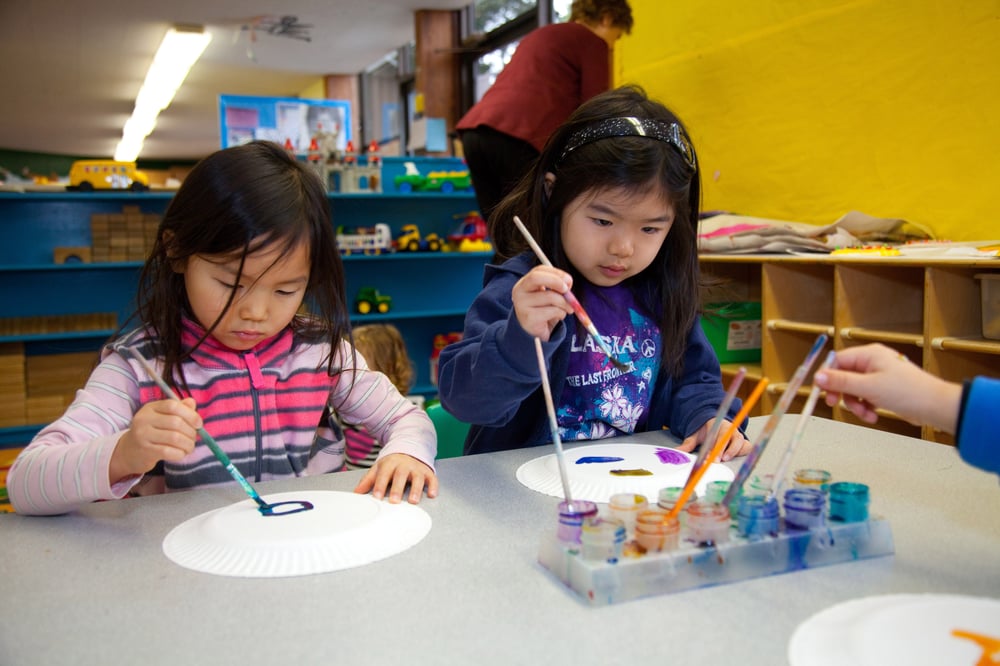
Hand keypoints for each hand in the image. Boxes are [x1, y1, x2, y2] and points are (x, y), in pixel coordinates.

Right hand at [109, 398, 200, 483]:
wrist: (129, 451)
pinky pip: (169, 452)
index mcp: (150, 408)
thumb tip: (192, 402)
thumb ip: (179, 409)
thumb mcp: (163, 417)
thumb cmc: (152, 432)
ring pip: (174, 438)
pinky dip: (180, 453)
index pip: (172, 406)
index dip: (190, 414)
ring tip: (189, 446)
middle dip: (191, 432)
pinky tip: (181, 453)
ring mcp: (142, 435)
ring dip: (188, 444)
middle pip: (176, 422)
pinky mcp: (145, 451)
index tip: (199, 424)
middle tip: (194, 438)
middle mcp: (144, 419)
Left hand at [354, 453, 438, 503]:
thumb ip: (368, 480)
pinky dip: (433, 486)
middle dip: (397, 489)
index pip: (384, 475)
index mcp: (390, 464)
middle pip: (401, 476)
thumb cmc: (392, 464)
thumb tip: (356, 493)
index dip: (380, 485)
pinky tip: (432, 495)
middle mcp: (404, 465)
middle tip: (394, 501)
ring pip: (417, 478)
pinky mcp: (428, 472)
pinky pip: (432, 478)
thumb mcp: (378, 468)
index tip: (376, 497)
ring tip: (413, 501)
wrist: (409, 449)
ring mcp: (417, 468)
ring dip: (416, 490)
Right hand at [511, 266, 574, 339]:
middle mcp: (520, 292)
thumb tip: (567, 282)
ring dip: (564, 303)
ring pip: (550, 297)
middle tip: (567, 290)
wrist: (532, 333)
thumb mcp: (548, 295)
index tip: (568, 281)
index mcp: (524, 283)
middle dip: (556, 281)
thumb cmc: (542, 310)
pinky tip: (558, 317)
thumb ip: (556, 287)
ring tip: (566, 309)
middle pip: (537, 278)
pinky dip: (561, 313)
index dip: (556, 273)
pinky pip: (552, 311)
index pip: (539, 270)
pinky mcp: (529, 318)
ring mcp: (522, 305)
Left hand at [677, 418, 750, 461]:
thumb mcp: (696, 435)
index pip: (717, 435)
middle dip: (723, 450)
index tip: (709, 456)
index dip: (714, 446)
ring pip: (740, 442)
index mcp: (718, 424)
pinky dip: (742, 452)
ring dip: (734, 451)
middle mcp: (729, 429)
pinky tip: (735, 459)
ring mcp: (738, 435)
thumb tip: (677, 452)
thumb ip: (687, 444)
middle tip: (716, 460)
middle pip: (729, 438)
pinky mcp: (743, 442)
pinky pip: (747, 447)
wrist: (717, 423)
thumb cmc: (707, 430)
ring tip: (725, 459)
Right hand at [813, 343, 960, 432]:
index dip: (827, 376)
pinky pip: (865, 397)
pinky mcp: (884, 390)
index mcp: (869, 355)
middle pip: (844, 376)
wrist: (934, 407)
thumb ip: (841, 382)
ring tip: (865, 413)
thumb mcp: (868, 387)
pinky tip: (873, 415)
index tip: (821, 391)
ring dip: (855, 404)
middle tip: (835, 404)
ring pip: (854, 390)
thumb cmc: (909, 392)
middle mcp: (873, 363)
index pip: (837, 360)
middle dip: (842, 393)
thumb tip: (818, 376)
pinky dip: (866, 407)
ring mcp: (879, 376)